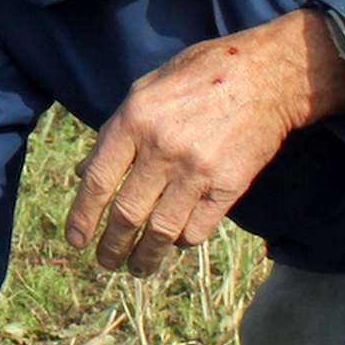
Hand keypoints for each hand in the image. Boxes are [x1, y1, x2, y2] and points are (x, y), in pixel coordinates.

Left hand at [65, 9, 344, 274]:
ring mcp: (197, 170)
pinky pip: (197, 229)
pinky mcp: (228, 186)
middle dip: (111, 246)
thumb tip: (82, 171)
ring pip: (161, 231)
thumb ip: (114, 131)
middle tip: (106, 262)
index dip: (82, 217)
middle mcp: (162, 148)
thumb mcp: (147, 89)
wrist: (267, 76)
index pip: (97, 181)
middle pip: (126, 214)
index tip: (76, 240)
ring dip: (145, 257)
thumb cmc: (201, 76)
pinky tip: (175, 243)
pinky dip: (182, 241)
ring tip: (137, 268)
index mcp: (135, 120)